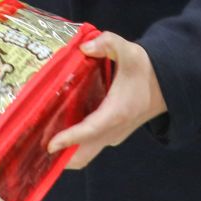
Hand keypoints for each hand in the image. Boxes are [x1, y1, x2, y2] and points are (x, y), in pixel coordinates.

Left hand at [48, 32, 165, 169]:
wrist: (166, 85)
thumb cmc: (146, 69)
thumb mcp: (130, 51)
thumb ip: (108, 43)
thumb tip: (84, 47)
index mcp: (117, 113)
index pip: (90, 130)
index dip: (70, 138)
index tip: (50, 144)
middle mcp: (114, 130)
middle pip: (84, 154)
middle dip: (60, 157)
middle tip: (34, 148)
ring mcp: (113, 136)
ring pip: (85, 154)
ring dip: (65, 154)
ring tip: (38, 143)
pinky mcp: (112, 135)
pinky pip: (89, 147)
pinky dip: (73, 147)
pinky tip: (56, 132)